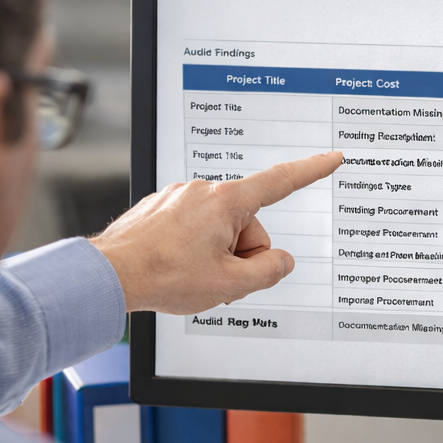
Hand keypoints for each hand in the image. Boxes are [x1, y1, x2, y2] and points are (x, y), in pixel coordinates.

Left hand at [89, 152, 341, 313]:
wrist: (110, 275)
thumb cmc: (164, 276)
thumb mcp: (231, 284)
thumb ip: (269, 272)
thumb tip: (280, 261)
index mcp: (226, 202)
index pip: (281, 182)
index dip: (312, 170)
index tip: (332, 157)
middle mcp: (202, 191)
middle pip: (246, 224)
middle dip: (241, 253)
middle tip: (218, 277)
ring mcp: (178, 198)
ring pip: (218, 229)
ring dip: (215, 253)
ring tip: (189, 273)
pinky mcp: (160, 208)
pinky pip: (192, 228)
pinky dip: (191, 248)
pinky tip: (174, 265)